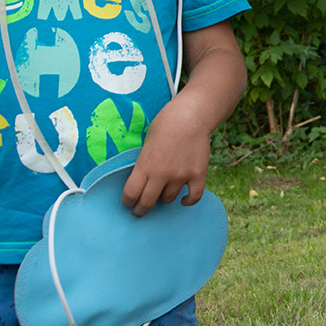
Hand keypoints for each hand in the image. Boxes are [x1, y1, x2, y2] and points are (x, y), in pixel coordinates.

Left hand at [121, 96, 211, 215]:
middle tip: (140, 210)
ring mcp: (181, 175)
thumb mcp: (146, 143)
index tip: (128, 203)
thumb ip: (144, 163)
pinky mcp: (198, 174)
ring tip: (162, 194)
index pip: (130, 194)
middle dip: (141, 209)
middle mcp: (162, 174)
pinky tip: (184, 200)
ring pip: (168, 199)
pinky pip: (193, 197)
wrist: (192, 115)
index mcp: (145, 164)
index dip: (127, 202)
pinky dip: (188, 201)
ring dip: (163, 198)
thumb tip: (142, 181)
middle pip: (147, 202)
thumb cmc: (166, 124)